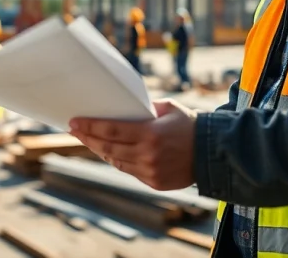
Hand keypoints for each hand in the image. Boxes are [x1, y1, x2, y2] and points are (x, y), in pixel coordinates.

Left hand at [69, 100, 196, 190]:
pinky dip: (117, 161)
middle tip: (75, 130)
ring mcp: (150, 172)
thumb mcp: (168, 108)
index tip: (74, 122)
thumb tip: (123, 105)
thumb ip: (145, 107)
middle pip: (108, 148)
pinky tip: (109, 152)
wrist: (213, 152)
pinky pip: (129, 171)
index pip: (111, 131)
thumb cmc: (189, 125)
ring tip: (89, 140)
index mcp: (150, 134)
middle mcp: (148, 155)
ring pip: (116, 161)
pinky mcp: (154, 183)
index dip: (90, 127)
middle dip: (88, 138)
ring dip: (100, 151)